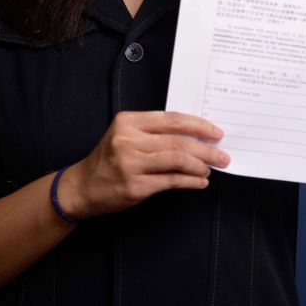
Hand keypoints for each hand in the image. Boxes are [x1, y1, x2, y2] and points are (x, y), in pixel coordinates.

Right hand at [58, 111, 229, 219]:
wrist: (83, 186)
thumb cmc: (110, 159)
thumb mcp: (126, 135)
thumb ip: (155, 132)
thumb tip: (196, 135)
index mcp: (128, 122)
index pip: (172, 119)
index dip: (198, 125)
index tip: (216, 131)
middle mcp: (128, 140)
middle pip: (178, 140)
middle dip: (206, 148)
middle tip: (222, 154)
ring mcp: (131, 164)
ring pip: (177, 160)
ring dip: (200, 165)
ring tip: (211, 168)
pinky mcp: (135, 186)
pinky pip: (171, 181)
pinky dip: (190, 181)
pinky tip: (200, 182)